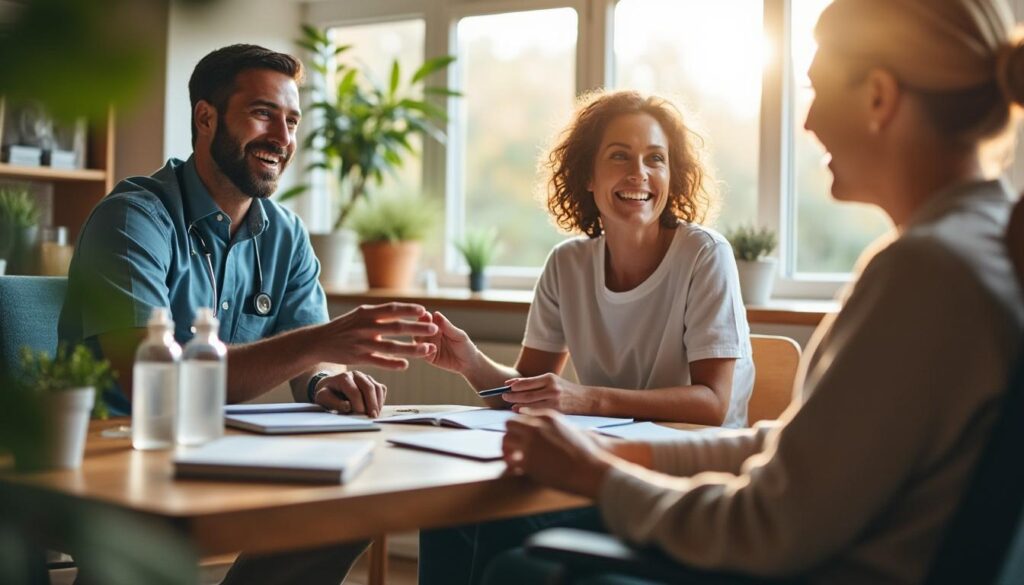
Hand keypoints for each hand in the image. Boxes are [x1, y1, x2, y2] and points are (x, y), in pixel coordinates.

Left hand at [313, 370, 386, 417]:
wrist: (331, 386)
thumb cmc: (328, 393)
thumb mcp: (323, 398)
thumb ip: (334, 402)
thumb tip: (348, 406)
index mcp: (343, 377)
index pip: (355, 391)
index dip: (359, 405)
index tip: (360, 416)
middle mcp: (356, 374)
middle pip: (369, 387)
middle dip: (372, 404)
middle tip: (372, 417)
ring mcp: (366, 377)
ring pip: (377, 388)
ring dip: (377, 403)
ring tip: (374, 415)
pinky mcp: (372, 381)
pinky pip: (381, 389)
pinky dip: (380, 400)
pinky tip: (376, 409)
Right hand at [317, 303, 437, 369]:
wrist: (319, 341)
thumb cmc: (343, 327)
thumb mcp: (359, 315)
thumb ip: (378, 314)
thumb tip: (401, 310)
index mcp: (366, 313)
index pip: (391, 309)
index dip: (408, 310)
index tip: (424, 311)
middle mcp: (365, 327)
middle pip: (396, 327)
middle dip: (417, 329)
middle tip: (434, 329)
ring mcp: (362, 343)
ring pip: (392, 347)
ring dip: (412, 348)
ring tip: (428, 349)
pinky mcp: (358, 358)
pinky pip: (379, 361)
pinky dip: (393, 364)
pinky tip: (406, 365)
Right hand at [415, 311, 478, 374]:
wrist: (469, 363)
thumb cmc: (465, 345)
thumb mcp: (458, 335)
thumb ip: (447, 327)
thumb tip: (436, 314)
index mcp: (437, 326)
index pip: (427, 319)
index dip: (425, 317)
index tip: (425, 315)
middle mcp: (430, 335)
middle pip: (419, 330)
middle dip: (420, 328)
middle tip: (422, 326)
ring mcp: (428, 346)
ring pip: (418, 342)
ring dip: (420, 339)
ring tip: (425, 338)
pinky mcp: (429, 357)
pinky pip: (423, 354)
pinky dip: (425, 351)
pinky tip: (431, 348)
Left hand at [502, 408, 612, 497]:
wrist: (590, 468)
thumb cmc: (586, 451)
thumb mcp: (570, 429)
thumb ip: (553, 426)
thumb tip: (543, 428)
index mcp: (547, 417)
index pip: (522, 415)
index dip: (520, 427)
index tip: (519, 435)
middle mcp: (536, 427)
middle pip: (510, 424)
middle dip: (510, 435)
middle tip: (513, 447)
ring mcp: (530, 443)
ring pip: (505, 440)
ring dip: (507, 449)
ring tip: (512, 459)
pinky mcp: (528, 461)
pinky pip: (510, 460)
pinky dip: (511, 465)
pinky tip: (516, 469)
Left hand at [503, 373, 590, 413]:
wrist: (586, 399)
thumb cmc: (565, 389)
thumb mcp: (552, 381)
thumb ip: (534, 382)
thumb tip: (512, 384)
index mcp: (549, 378)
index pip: (527, 382)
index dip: (514, 386)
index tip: (505, 387)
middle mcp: (552, 389)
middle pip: (526, 395)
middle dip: (512, 396)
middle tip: (504, 397)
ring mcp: (554, 401)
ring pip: (530, 405)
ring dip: (518, 405)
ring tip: (511, 405)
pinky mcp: (556, 412)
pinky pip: (537, 413)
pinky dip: (527, 412)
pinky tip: (521, 412)